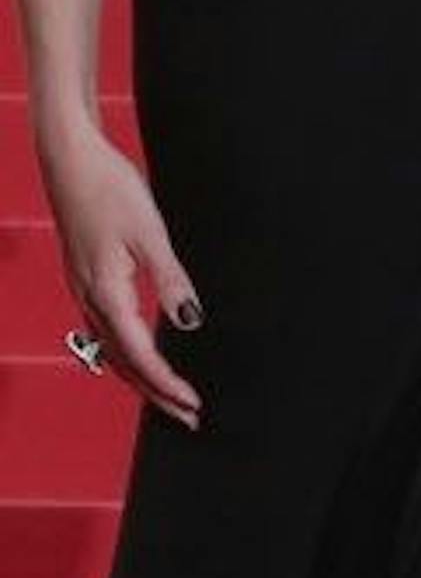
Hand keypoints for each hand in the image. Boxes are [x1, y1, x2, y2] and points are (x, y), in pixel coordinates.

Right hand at [39, 128, 202, 427]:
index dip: (167, 383)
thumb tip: (189, 321)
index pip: (141, 354)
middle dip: (155, 393)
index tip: (192, 404)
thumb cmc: (110, 189)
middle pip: (124, 362)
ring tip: (168, 398)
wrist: (70, 160)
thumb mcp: (151, 234)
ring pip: (112, 350)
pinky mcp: (85, 279)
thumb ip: (171, 280)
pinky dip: (126, 355)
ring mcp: (84, 291)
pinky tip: (139, 357)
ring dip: (141, 378)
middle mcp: (90, 299)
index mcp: (107, 292)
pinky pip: (105, 332)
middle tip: (186, 417)